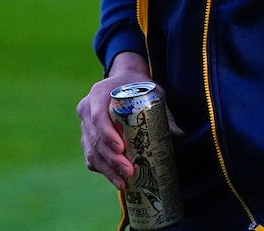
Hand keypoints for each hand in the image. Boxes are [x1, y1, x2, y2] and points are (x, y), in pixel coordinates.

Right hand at [76, 52, 150, 189]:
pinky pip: (91, 157)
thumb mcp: (152, 92)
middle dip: (112, 158)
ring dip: (107, 169)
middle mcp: (87, 109)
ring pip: (91, 151)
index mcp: (98, 94)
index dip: (107, 134)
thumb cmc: (138, 86)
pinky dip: (103, 170)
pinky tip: (117, 180)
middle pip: (95, 138)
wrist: (123, 81)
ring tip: (123, 182)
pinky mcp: (86, 137)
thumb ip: (163, 112)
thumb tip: (179, 136)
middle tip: (129, 171)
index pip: (98, 117)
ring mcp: (84, 125)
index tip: (121, 148)